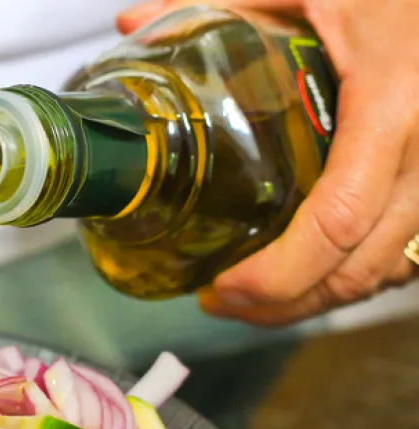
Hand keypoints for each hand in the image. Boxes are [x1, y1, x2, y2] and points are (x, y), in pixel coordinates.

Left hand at [118, 0, 418, 326]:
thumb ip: (221, 6)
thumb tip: (133, 24)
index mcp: (394, 101)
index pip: (339, 218)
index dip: (279, 273)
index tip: (224, 287)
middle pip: (360, 267)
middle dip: (285, 302)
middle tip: (222, 302)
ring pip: (388, 270)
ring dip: (319, 297)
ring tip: (253, 298)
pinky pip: (408, 253)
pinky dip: (355, 274)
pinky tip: (308, 273)